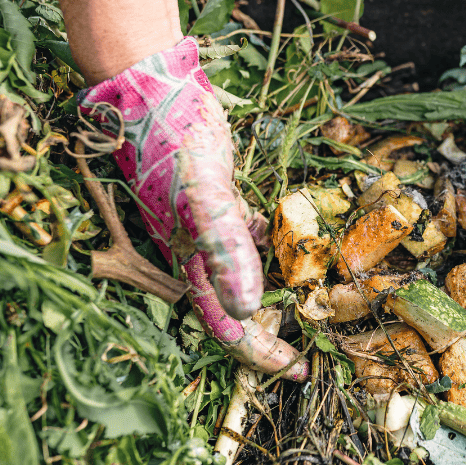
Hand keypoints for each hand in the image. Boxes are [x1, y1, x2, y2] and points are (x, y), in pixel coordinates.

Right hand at [78, 38, 306, 379]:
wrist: (154, 93)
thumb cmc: (173, 145)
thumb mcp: (203, 197)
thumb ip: (225, 248)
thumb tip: (249, 308)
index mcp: (192, 262)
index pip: (227, 325)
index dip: (261, 354)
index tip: (299, 371)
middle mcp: (200, 252)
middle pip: (237, 308)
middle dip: (271, 332)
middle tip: (311, 346)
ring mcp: (209, 226)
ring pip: (244, 274)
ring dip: (275, 291)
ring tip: (310, 304)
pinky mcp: (219, 199)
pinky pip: (247, 234)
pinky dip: (270, 244)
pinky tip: (288, 241)